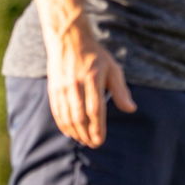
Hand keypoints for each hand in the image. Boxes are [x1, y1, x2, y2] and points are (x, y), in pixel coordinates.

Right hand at [45, 25, 136, 147]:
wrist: (69, 40)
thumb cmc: (96, 56)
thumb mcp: (113, 69)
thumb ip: (120, 91)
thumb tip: (131, 109)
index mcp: (92, 79)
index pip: (95, 109)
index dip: (97, 128)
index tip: (100, 141)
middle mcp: (75, 84)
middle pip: (79, 116)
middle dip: (86, 134)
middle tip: (93, 144)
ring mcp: (62, 87)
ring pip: (67, 116)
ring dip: (75, 132)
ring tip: (83, 141)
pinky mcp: (53, 88)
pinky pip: (57, 111)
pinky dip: (62, 124)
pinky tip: (69, 132)